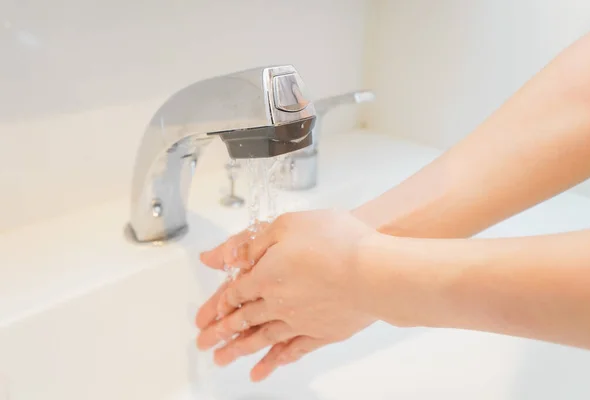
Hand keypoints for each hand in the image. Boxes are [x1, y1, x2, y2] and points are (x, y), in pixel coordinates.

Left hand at [195, 210, 376, 380]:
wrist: (376, 271)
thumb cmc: (337, 241)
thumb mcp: (287, 226)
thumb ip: (251, 243)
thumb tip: (217, 257)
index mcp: (266, 275)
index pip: (234, 293)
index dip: (216, 304)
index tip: (203, 317)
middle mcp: (278, 303)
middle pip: (242, 320)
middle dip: (220, 333)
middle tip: (203, 344)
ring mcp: (300, 322)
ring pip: (262, 339)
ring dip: (240, 350)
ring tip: (222, 360)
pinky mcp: (323, 333)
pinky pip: (293, 351)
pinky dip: (277, 361)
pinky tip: (266, 368)